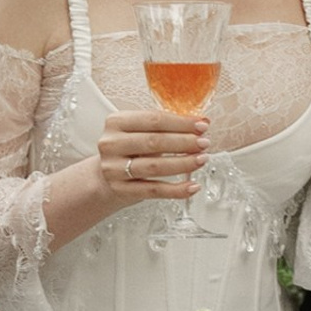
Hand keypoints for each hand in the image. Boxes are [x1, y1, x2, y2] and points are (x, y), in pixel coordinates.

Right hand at [92, 107, 206, 207]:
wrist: (106, 175)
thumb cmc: (130, 149)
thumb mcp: (141, 131)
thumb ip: (167, 126)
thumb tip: (201, 122)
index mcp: (116, 122)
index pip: (154, 119)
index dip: (181, 123)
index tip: (201, 125)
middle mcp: (111, 144)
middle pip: (154, 141)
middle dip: (184, 142)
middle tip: (204, 143)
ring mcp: (114, 168)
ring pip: (155, 166)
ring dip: (183, 163)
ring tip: (201, 160)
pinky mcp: (121, 189)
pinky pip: (154, 190)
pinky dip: (176, 190)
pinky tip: (192, 186)